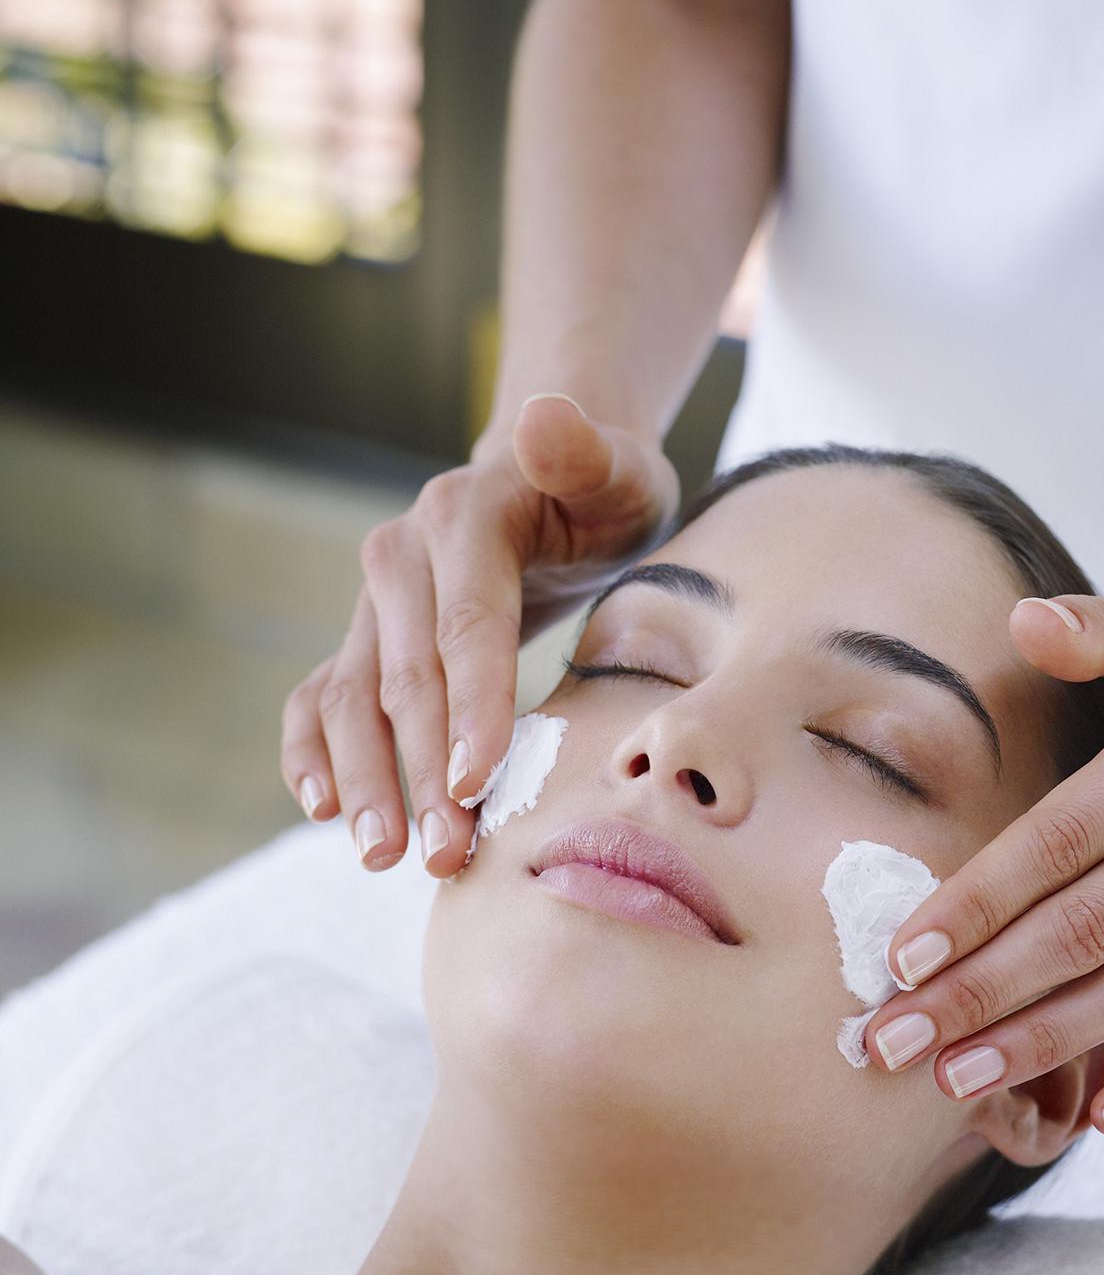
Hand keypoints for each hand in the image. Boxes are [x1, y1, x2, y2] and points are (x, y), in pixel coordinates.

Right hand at [280, 393, 679, 874]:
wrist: (555, 488)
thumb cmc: (605, 494)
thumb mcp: (620, 469)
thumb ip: (586, 452)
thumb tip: (542, 417)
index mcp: (464, 517)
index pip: (466, 626)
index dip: (469, 709)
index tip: (477, 785)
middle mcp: (401, 556)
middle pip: (405, 678)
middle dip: (420, 772)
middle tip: (445, 856)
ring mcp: (374, 603)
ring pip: (352, 698)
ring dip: (365, 781)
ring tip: (385, 856)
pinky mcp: (365, 640)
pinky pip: (320, 699)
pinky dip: (312, 753)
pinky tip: (323, 812)